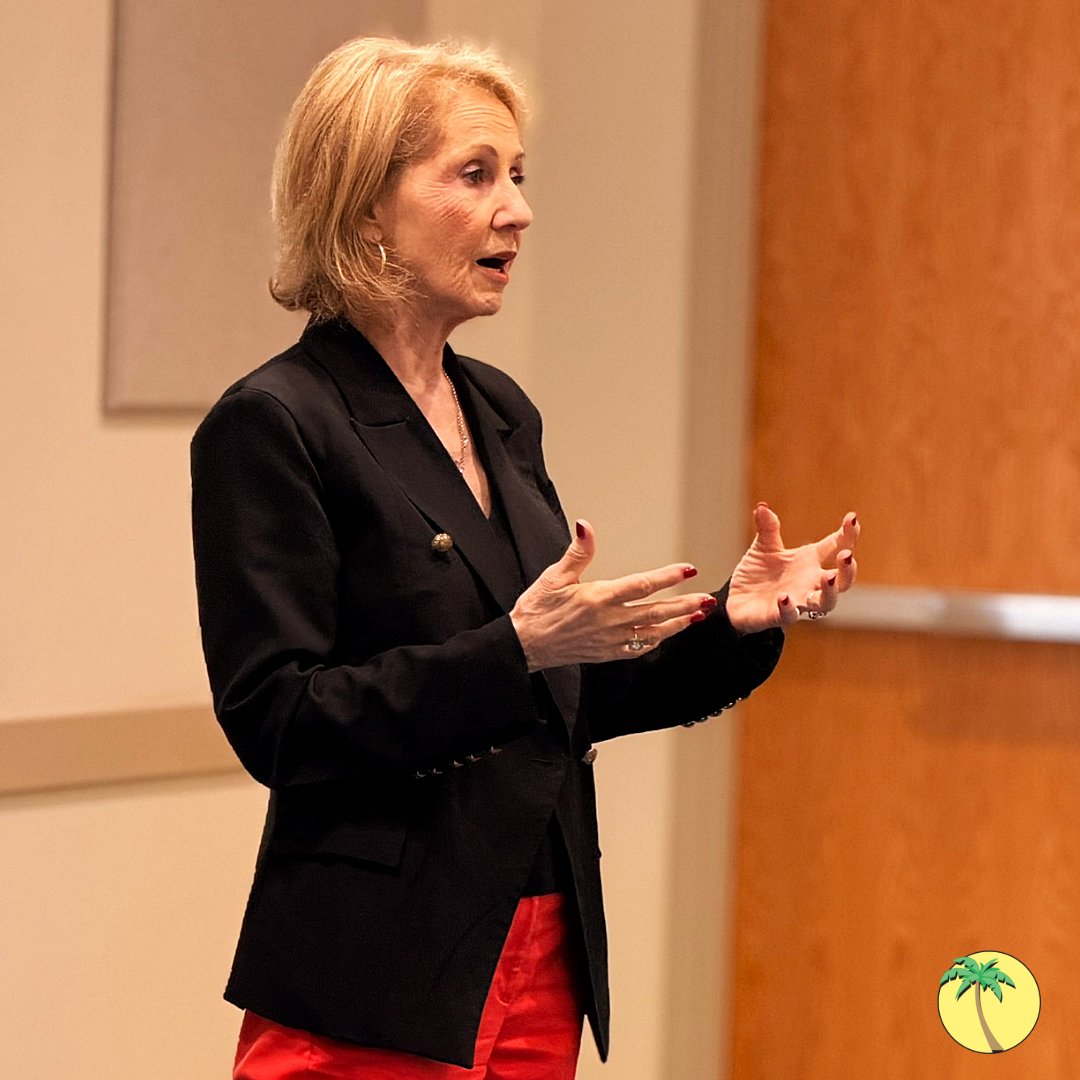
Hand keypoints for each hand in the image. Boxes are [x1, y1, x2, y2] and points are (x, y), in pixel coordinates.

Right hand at [510, 520, 716, 671]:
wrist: (524, 644)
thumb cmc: (537, 609)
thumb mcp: (555, 576)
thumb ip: (578, 552)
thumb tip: (585, 525)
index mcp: (599, 598)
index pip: (642, 585)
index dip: (668, 577)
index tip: (688, 570)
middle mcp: (610, 621)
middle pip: (656, 612)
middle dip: (684, 605)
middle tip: (707, 599)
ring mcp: (610, 640)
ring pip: (652, 633)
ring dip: (677, 624)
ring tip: (697, 616)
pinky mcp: (606, 654)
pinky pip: (638, 649)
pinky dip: (656, 641)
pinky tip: (666, 634)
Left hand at [725, 504, 859, 633]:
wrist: (734, 601)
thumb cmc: (757, 574)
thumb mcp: (763, 547)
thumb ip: (768, 528)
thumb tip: (762, 507)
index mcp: (809, 562)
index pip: (835, 547)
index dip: (847, 534)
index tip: (852, 518)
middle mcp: (809, 583)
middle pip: (842, 580)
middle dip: (848, 569)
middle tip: (847, 555)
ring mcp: (797, 602)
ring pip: (825, 603)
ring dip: (830, 591)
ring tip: (828, 577)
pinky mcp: (778, 616)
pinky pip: (790, 616)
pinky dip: (789, 608)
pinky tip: (785, 597)